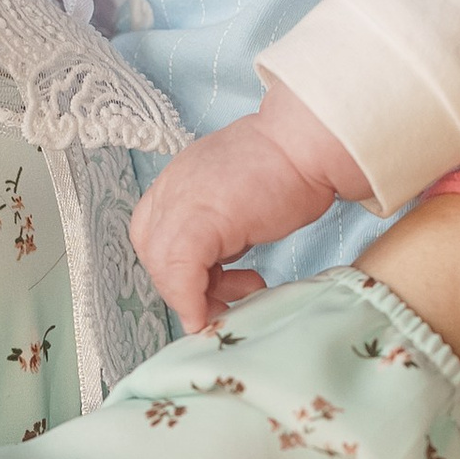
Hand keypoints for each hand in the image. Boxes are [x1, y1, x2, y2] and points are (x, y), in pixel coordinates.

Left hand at [131, 85, 364, 329]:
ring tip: (240, 294)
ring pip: (162, 265)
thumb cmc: (291, 166)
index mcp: (180, 181)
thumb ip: (223, 227)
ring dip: (193, 296)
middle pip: (154, 252)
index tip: (208, 285)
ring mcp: (180, 203)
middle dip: (185, 285)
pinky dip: (190, 300)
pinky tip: (211, 314)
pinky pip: (178, 272)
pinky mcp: (198, 223)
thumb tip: (224, 262)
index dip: (176, 266)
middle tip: (222, 297)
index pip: (155, 233)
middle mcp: (172, 189)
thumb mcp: (240, 199)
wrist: (306, 144)